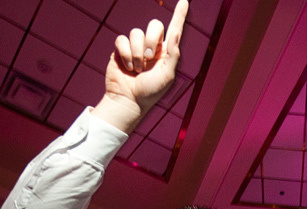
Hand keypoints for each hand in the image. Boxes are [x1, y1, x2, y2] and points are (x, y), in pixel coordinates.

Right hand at [93, 0, 187, 128]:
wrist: (129, 100)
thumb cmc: (150, 92)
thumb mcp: (167, 76)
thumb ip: (173, 55)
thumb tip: (176, 32)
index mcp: (166, 52)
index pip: (174, 28)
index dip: (179, 14)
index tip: (185, 1)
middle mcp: (152, 46)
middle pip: (154, 25)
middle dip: (151, 39)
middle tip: (149, 58)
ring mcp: (136, 46)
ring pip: (136, 32)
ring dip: (137, 53)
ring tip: (138, 69)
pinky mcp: (121, 49)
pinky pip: (122, 39)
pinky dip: (126, 54)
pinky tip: (128, 67)